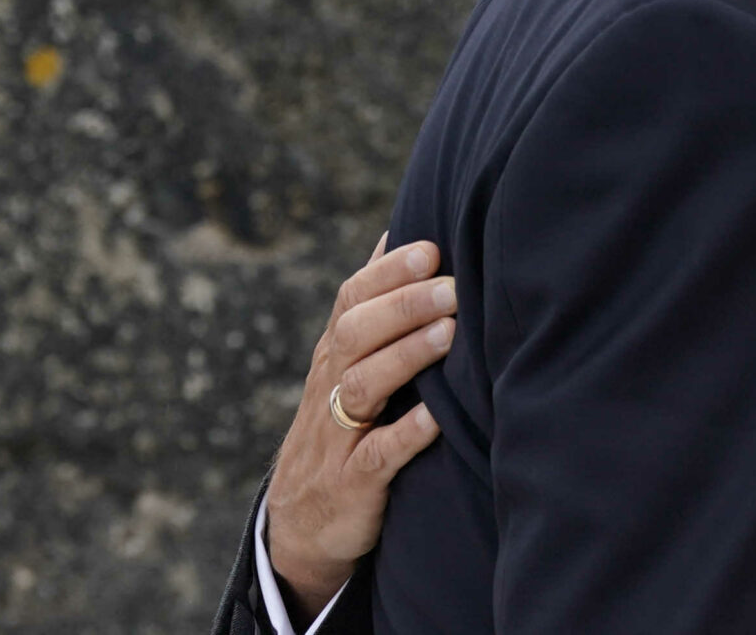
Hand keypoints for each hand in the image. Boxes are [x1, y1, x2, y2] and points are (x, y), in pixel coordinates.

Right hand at [265, 234, 455, 626]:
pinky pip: (377, 455)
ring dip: (407, 357)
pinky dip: (406, 434)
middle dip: (404, 305)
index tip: (430, 247)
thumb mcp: (351, 364)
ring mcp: (338, 435)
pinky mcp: (353, 482)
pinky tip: (436, 417)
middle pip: (357, 334)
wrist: (303, 523)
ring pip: (364, 385)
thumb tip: (403, 233)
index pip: (352, 300)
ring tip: (450, 334)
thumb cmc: (345, 424)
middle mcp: (332, 386)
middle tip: (452, 286)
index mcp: (335, 354)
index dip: (387, 272)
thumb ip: (374, 305)